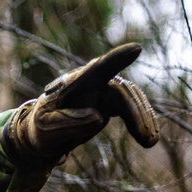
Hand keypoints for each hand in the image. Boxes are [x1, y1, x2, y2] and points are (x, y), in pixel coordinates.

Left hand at [3, 43, 158, 164]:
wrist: (42, 136)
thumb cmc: (41, 129)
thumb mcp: (46, 128)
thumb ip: (68, 122)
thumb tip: (99, 117)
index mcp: (74, 83)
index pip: (97, 69)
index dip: (117, 59)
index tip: (136, 49)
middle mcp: (92, 82)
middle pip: (121, 91)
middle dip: (135, 113)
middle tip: (147, 140)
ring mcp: (103, 91)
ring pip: (131, 99)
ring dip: (143, 118)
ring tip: (150, 142)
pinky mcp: (110, 103)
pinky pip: (132, 108)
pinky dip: (142, 121)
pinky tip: (150, 138)